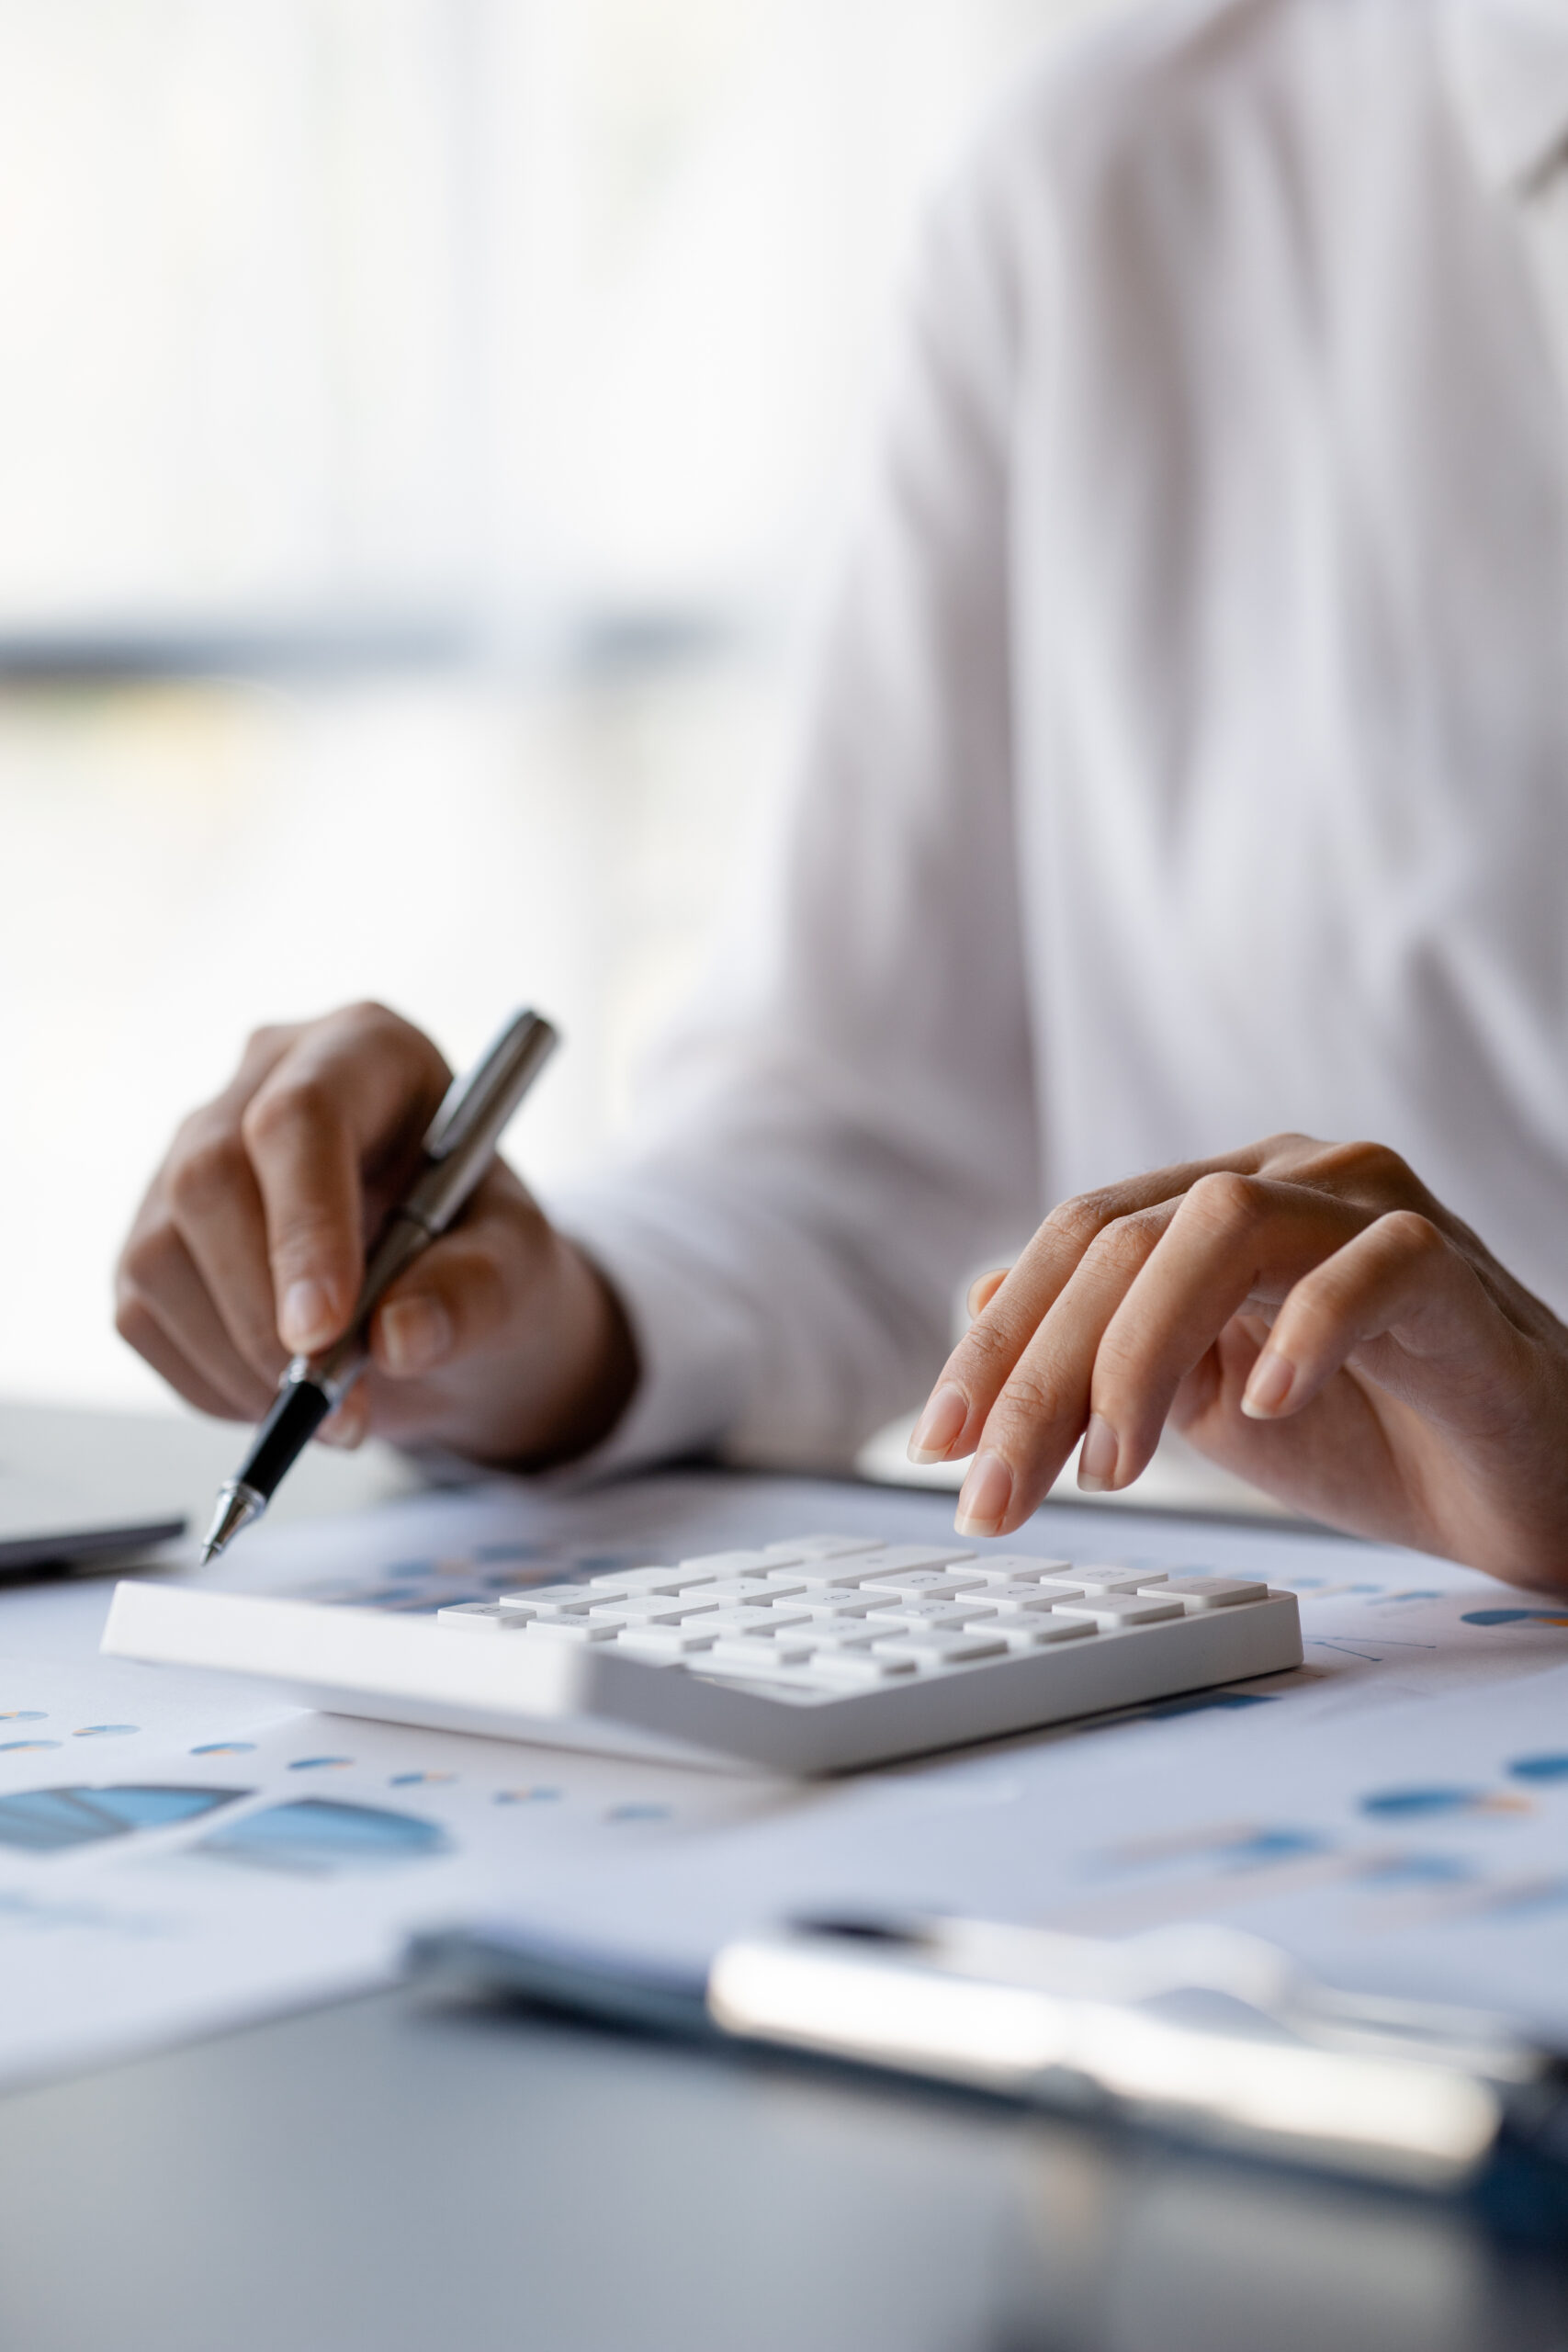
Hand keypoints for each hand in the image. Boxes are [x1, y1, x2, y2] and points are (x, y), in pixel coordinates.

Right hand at [115, 1003, 636, 1464]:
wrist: (440, 1296)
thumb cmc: (483, 1253)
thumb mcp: (519, 1266)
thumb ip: (476, 1291)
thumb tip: (400, 1339)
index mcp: (366, 1050)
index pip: (302, 1116)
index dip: (305, 1227)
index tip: (324, 1334)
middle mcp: (262, 1080)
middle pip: (209, 1179)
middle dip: (263, 1314)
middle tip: (336, 1408)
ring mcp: (190, 1152)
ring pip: (160, 1256)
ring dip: (239, 1363)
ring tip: (332, 1410)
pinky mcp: (152, 1230)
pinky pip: (142, 1315)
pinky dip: (212, 1382)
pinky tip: (284, 1391)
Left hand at [907, 1134, 1567, 1589]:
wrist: (1529, 1485)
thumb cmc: (1372, 1431)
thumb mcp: (1205, 1401)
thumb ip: (1106, 1353)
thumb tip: (979, 1315)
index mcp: (1220, 1200)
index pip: (1078, 1240)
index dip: (998, 1342)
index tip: (941, 1449)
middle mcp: (1291, 1179)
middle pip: (1123, 1238)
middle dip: (1039, 1374)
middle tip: (998, 1496)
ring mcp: (1375, 1211)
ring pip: (1222, 1226)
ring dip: (1139, 1352)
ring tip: (1115, 1466)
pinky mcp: (1457, 1271)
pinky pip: (1377, 1265)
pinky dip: (1309, 1327)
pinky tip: (1268, 1407)